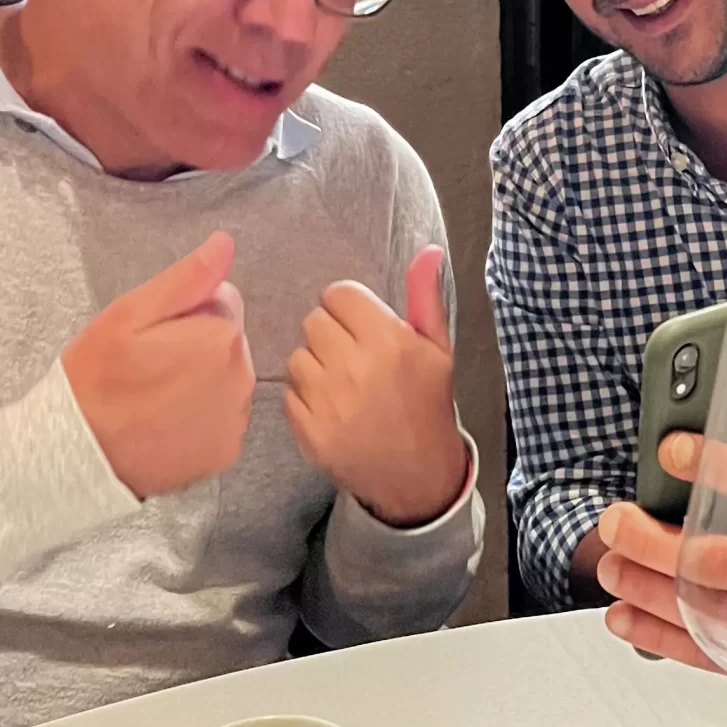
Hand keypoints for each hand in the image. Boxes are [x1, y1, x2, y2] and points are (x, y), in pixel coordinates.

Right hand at [61, 231, 254, 498]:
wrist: (80, 452)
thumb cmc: (97, 378)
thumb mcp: (130, 314)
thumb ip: (186, 278)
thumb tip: (225, 243)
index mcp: (221, 336)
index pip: (221, 302)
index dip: (184, 313)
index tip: (152, 336)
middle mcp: (241, 378)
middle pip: (226, 342)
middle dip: (195, 346)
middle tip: (148, 366)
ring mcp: (235, 419)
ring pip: (225, 380)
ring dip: (200, 381)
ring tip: (153, 396)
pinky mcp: (227, 451)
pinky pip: (221, 419)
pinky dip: (200, 418)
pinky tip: (165, 423)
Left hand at [285, 245, 468, 527]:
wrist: (418, 475)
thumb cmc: (428, 405)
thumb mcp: (437, 349)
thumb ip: (425, 297)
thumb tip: (429, 251)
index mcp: (389, 340)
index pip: (338, 294)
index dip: (348, 308)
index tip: (361, 327)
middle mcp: (356, 368)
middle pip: (314, 322)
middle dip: (331, 335)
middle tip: (353, 358)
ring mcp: (329, 402)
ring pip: (297, 357)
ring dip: (315, 367)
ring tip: (342, 385)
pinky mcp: (309, 431)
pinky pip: (288, 392)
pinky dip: (305, 398)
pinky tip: (332, 409)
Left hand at [594, 422, 726, 669]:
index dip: (717, 467)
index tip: (672, 448)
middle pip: (721, 564)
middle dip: (654, 542)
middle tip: (618, 518)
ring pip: (706, 613)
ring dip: (646, 587)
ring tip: (610, 563)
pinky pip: (706, 656)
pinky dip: (658, 636)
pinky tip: (622, 616)